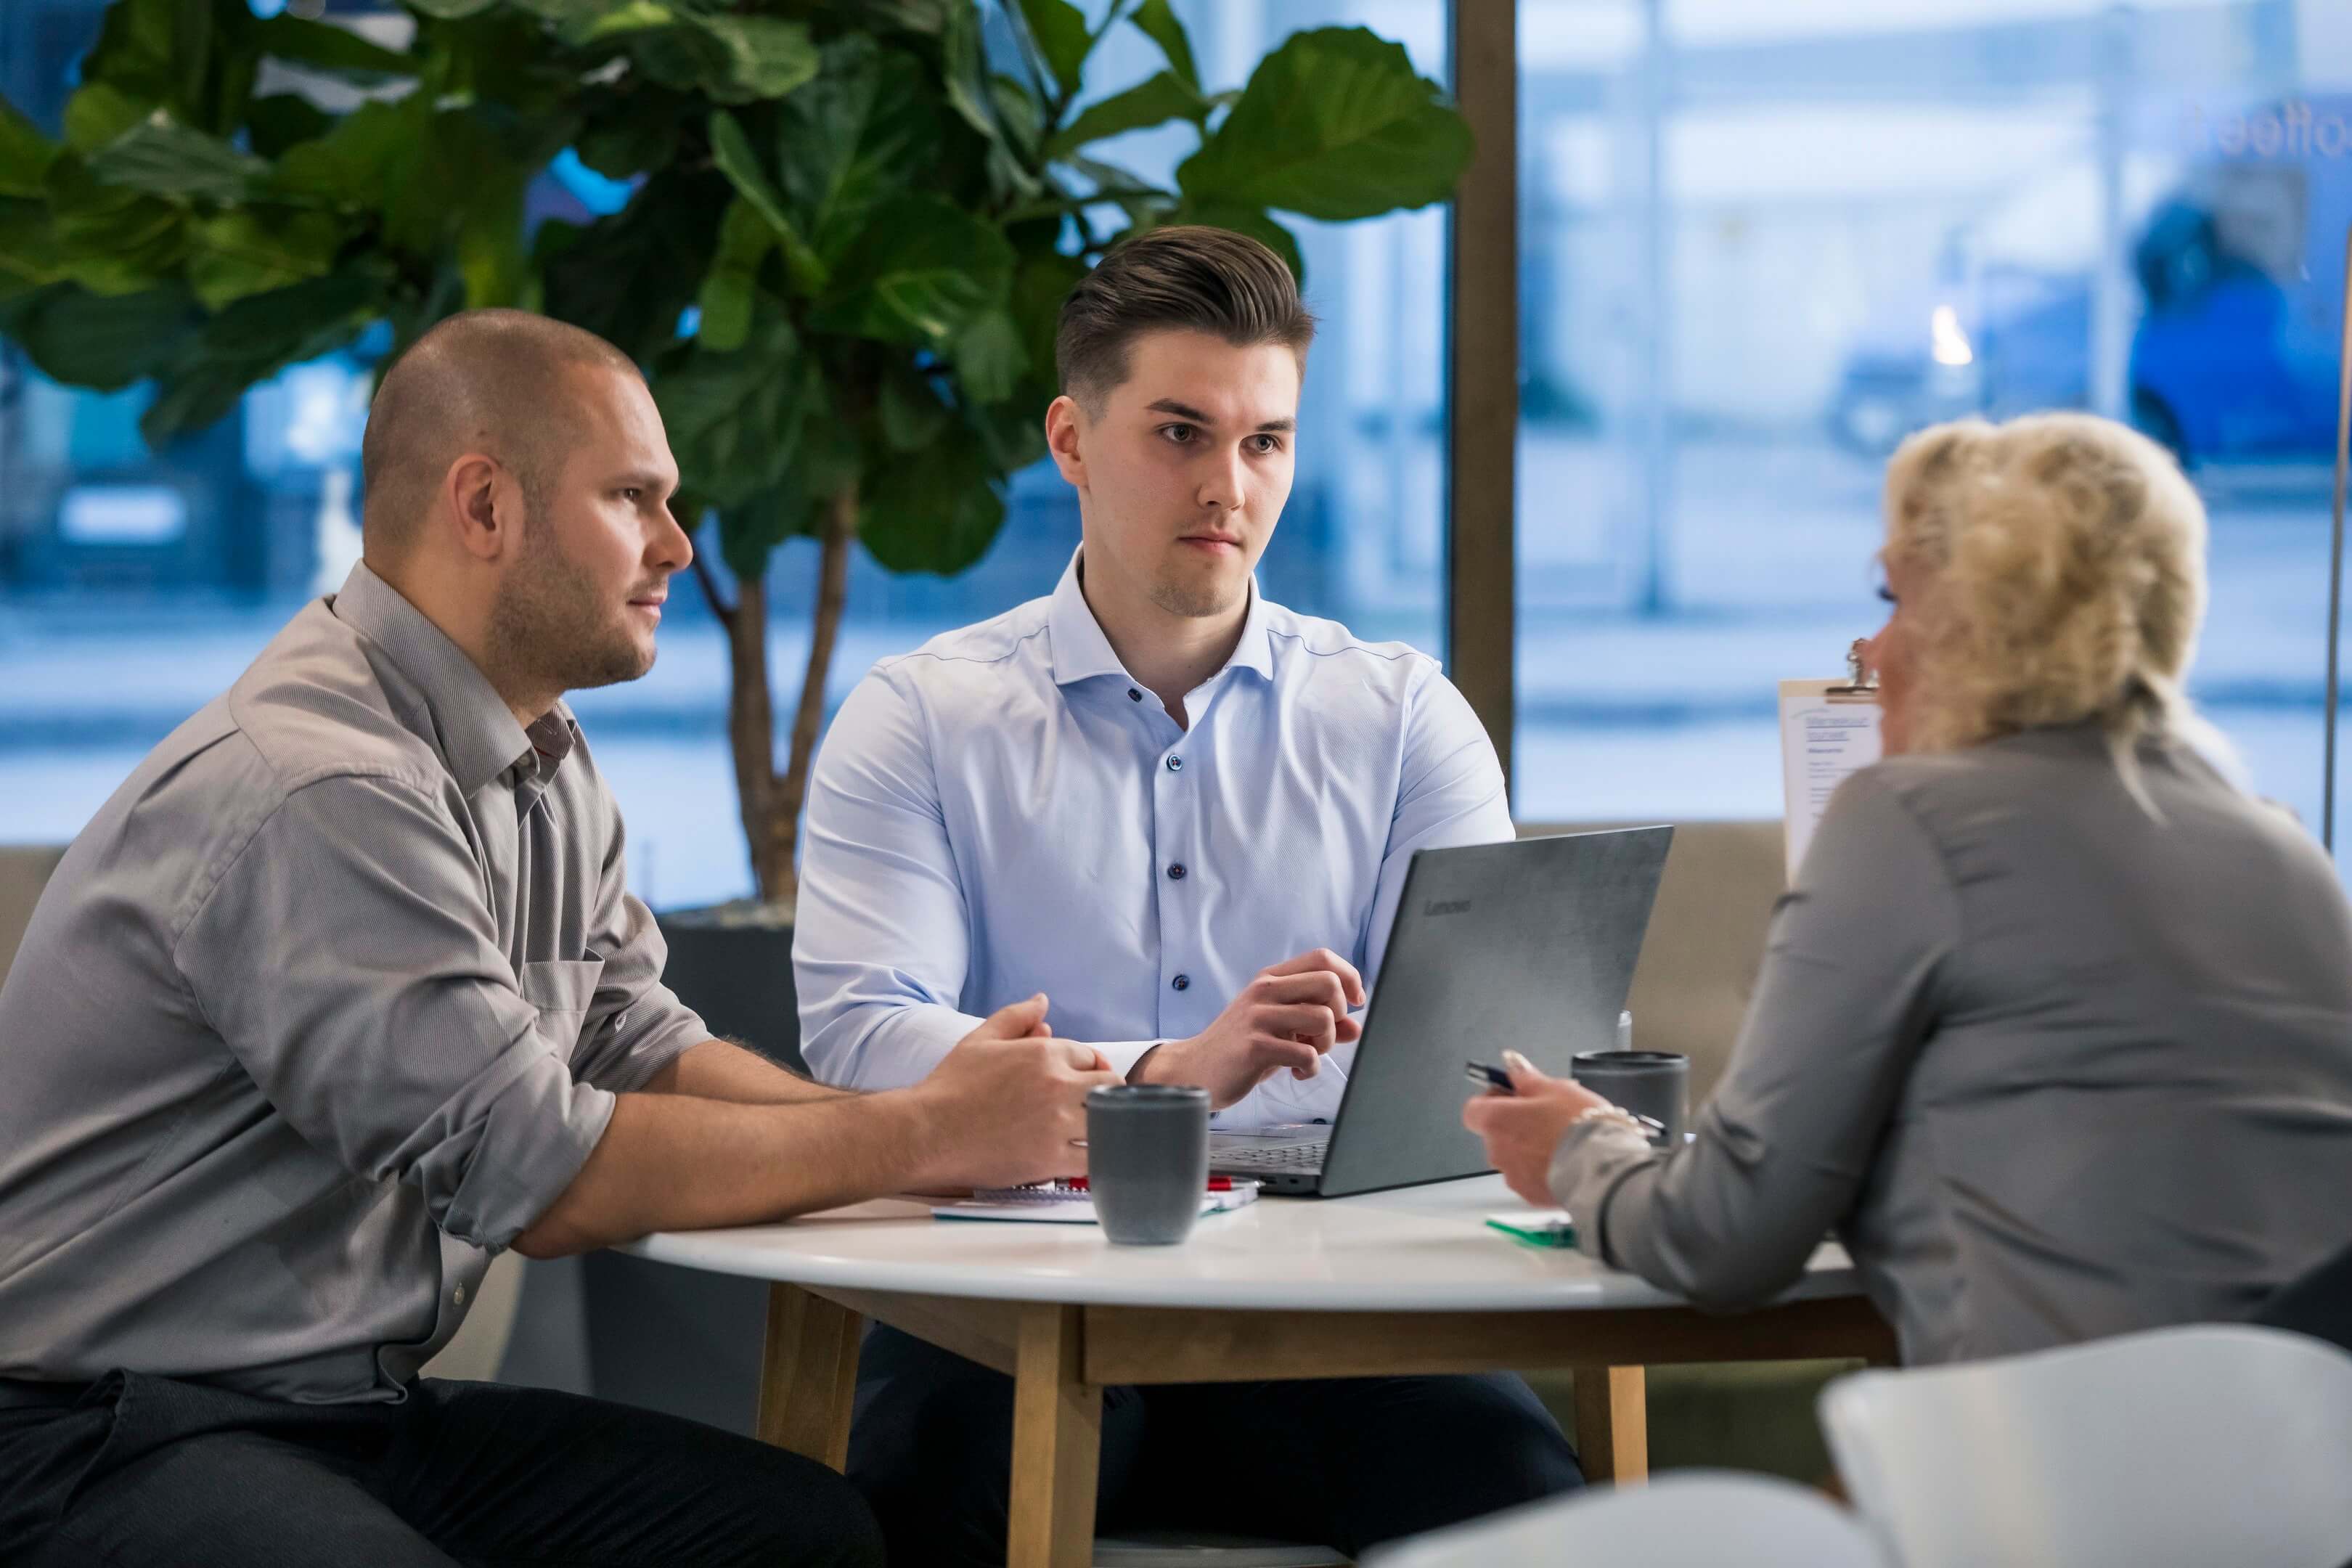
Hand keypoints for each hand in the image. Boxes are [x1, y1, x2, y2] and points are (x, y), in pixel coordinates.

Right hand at [909, 995, 1120, 1188]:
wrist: (928, 1132)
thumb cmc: (951, 1085)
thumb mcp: (981, 1039)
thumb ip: (1016, 1017)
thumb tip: (1042, 1001)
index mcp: (1045, 1054)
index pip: (1090, 1056)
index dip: (1087, 1067)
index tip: (1078, 1081)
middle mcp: (1058, 1086)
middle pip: (1110, 1085)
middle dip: (1104, 1092)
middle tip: (1090, 1105)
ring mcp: (1058, 1124)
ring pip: (1109, 1121)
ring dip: (1105, 1124)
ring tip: (1091, 1131)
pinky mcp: (1052, 1160)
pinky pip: (1094, 1157)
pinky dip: (1096, 1156)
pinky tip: (1083, 1155)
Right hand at [1133, 948, 1366, 1109]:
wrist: (1195, 1070)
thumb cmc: (1241, 1047)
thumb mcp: (1280, 1028)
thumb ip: (1316, 1024)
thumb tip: (1355, 1027)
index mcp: (1271, 979)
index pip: (1323, 958)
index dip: (1349, 978)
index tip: (1354, 1003)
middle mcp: (1264, 991)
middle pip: (1329, 983)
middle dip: (1340, 1013)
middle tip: (1323, 1035)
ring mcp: (1258, 1017)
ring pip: (1323, 1018)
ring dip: (1325, 1044)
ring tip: (1307, 1056)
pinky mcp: (1255, 1046)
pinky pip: (1306, 1054)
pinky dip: (1310, 1068)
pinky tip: (1296, 1072)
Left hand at [1461, 1049, 1611, 1205]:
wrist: (1603, 1167)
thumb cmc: (1577, 1122)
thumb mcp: (1554, 1089)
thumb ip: (1526, 1078)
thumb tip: (1510, 1062)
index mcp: (1496, 1121)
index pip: (1474, 1109)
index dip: (1492, 1100)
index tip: (1515, 1096)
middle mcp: (1497, 1151)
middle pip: (1496, 1133)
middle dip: (1516, 1124)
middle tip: (1547, 1116)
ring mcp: (1513, 1176)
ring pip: (1514, 1157)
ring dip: (1529, 1148)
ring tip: (1562, 1141)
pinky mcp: (1531, 1195)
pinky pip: (1530, 1177)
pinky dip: (1542, 1170)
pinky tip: (1566, 1161)